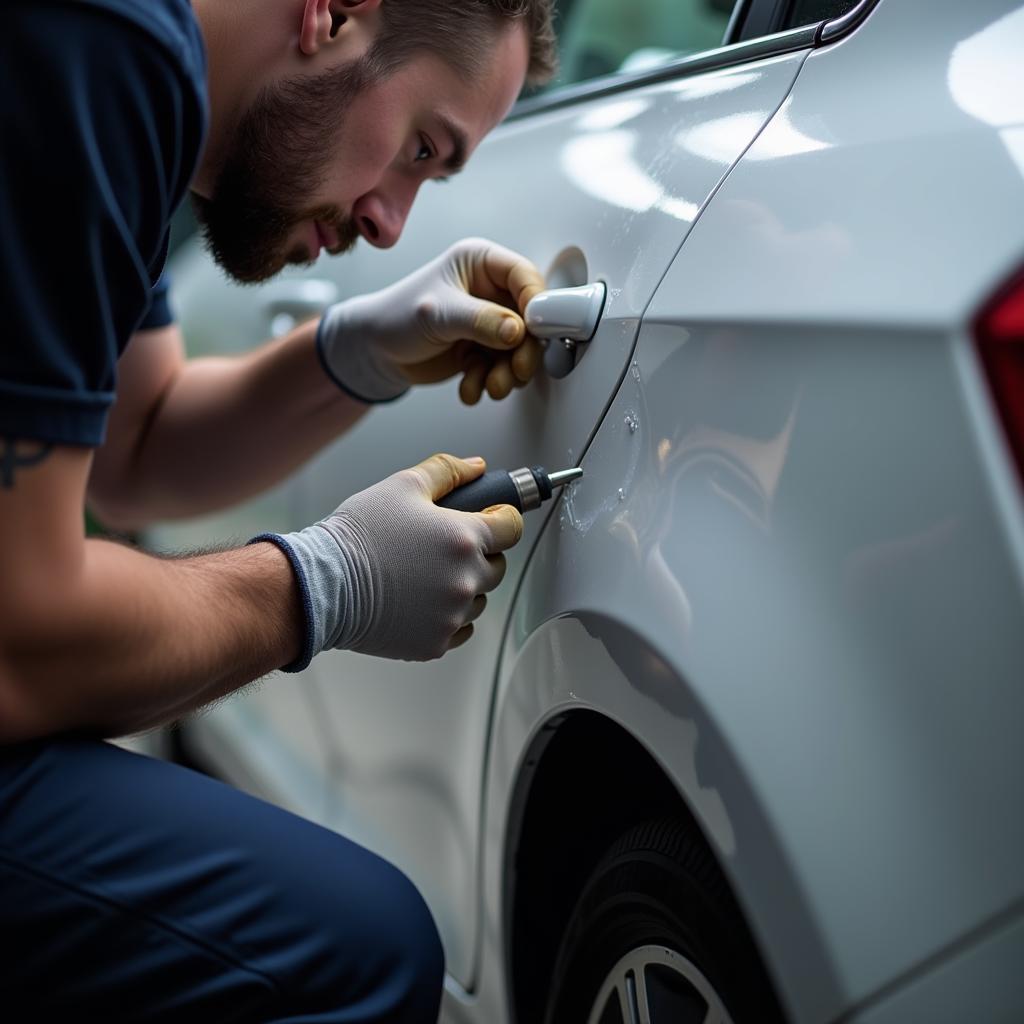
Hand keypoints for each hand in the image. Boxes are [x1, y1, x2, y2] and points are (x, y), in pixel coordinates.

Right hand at [259, 454, 522, 666]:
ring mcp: (452, 615)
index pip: (512, 527)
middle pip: (498, 565)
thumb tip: (476, 466)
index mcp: (464, 538)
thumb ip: (447, 471)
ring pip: (479, 598)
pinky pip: (459, 627)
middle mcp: (465, 579)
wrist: (323, 585)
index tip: (487, 518)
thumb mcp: (402, 486)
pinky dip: (446, 615)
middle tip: (442, 547)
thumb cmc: (358, 536)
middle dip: (479, 553)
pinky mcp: (436, 643)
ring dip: (463, 586)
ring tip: (423, 575)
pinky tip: (417, 600)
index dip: (500, 517)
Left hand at [317, 238, 545, 404]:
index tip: (535, 332)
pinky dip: (488, 381)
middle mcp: (489, 290)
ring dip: (506, 373)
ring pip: (517, 348)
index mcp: (480, 263)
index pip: (524, 277)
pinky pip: (500, 366)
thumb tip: (518, 331)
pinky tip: (470, 388)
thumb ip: (481, 321)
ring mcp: (488, 320)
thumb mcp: (439, 314)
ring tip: (490, 387)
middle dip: (523, 351)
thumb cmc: (396, 316)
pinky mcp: (483, 346)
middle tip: (515, 371)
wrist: (374, 351)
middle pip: (529, 319)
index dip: (536, 304)